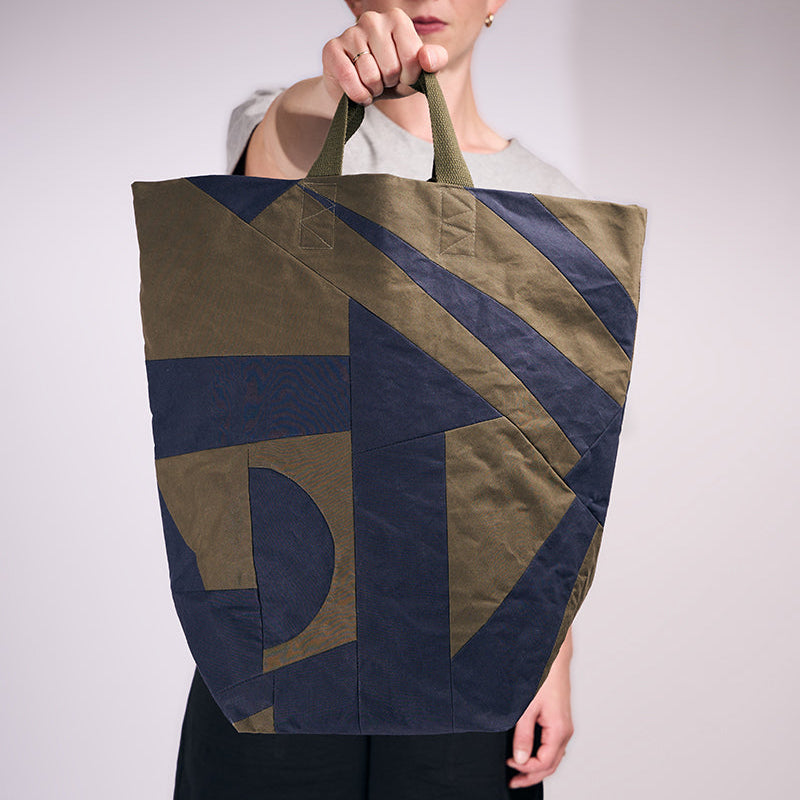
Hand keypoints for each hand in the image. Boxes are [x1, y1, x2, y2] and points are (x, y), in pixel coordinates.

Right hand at [321, 8, 447, 104]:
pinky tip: (357, 90)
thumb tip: (426, 58)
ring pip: (371, 77)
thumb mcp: (417, 73)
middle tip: (382, 79)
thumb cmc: (390, 79)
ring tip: (370, 83)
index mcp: (397, 20)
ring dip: (373, 90)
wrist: (359, 93)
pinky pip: (351, 81)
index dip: (409, 77)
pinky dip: (358, 95)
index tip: (402, 75)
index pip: (413, 58)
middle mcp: (372, 19)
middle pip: (392, 68)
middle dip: (389, 83)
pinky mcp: (331, 49)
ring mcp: (350, 32)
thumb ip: (434, 62)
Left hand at [507, 635, 574, 787]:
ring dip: (537, 767)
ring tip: (519, 772)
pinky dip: (543, 756)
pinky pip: (554, 746)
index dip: (525, 769)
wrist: (553, 658)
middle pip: (551, 765)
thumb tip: (519, 759)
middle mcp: (565, 731)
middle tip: (514, 781)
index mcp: (559, 730)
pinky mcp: (560, 720)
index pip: (544, 762)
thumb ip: (523, 735)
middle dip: (532, 776)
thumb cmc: (543, 677)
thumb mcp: (527, 707)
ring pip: (554, 757)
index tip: (509, 765)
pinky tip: (531, 755)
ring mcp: (564, 726)